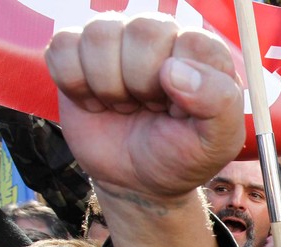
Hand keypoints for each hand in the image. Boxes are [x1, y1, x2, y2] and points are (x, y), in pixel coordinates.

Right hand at [45, 14, 243, 200]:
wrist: (138, 182)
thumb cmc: (182, 156)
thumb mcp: (217, 142)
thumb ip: (219, 102)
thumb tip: (174, 70)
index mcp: (202, 53)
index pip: (191, 40)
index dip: (181, 82)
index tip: (179, 110)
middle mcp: (161, 36)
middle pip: (143, 31)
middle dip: (142, 84)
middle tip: (149, 108)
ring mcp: (117, 40)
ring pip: (99, 34)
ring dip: (108, 86)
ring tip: (125, 106)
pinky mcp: (76, 52)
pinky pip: (62, 47)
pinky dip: (75, 86)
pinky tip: (95, 103)